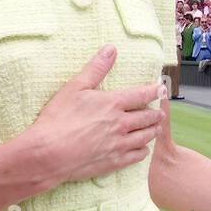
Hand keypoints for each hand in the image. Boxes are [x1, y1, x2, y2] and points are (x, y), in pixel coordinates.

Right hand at [24, 45, 164, 185]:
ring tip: (157, 129)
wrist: (49, 154)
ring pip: (145, 136)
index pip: (141, 94)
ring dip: (153, 131)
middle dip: (156, 114)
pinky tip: (144, 149)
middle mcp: (121, 123)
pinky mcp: (114, 162)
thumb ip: (96, 68)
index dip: (154, 91)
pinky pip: (137, 156)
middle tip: (160, 113)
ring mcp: (119, 144)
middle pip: (147, 117)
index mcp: (113, 103)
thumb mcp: (75, 87)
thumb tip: (111, 49)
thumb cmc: (58, 118)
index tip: (161, 89)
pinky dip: (144, 151)